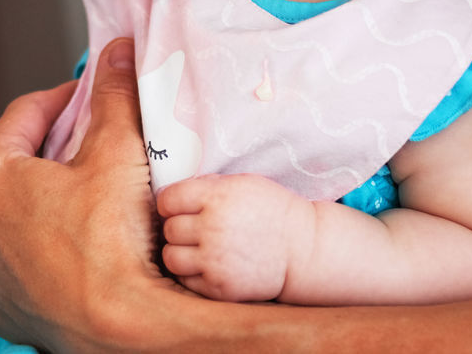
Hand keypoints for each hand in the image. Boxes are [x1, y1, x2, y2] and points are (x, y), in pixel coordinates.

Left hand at [0, 39, 170, 351]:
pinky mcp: (1, 304)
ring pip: (13, 215)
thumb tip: (116, 53)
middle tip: (93, 145)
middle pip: (15, 163)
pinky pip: (18, 261)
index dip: (64, 97)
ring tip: (88, 199)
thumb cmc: (112, 242)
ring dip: (43, 201)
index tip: (88, 95)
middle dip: (52, 149)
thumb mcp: (118, 150)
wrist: (122, 327)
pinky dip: (41, 248)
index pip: (25, 113)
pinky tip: (76, 246)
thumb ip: (113, 94)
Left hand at [158, 173, 313, 302]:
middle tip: (193, 229)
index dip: (170, 203)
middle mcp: (213, 228)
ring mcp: (215, 260)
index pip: (168, 199)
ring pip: (171, 257)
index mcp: (217, 197)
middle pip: (169, 229)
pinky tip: (206, 265)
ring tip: (195, 249)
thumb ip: (207, 186)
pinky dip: (191, 274)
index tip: (176, 208)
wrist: (303, 249)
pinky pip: (185, 281)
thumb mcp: (242, 184)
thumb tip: (172, 191)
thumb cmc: (272, 212)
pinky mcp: (220, 287)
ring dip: (180, 252)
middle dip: (178, 228)